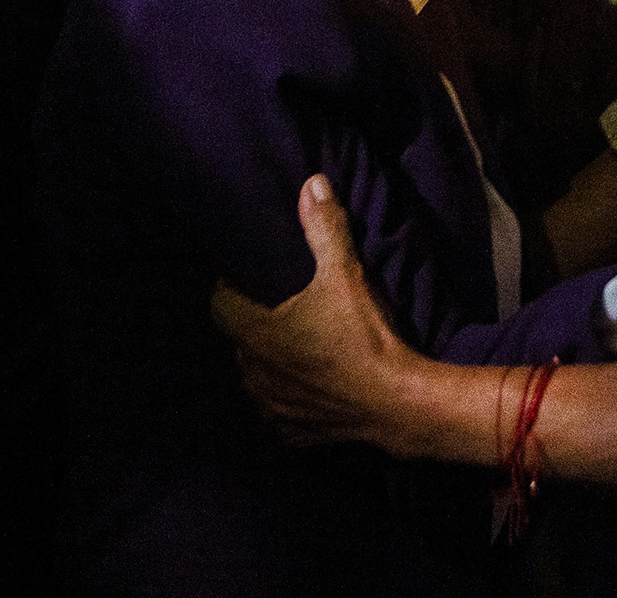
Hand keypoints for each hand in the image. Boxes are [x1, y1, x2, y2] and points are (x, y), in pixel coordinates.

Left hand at [211, 174, 422, 448]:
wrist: (395, 402)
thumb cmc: (364, 337)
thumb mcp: (345, 275)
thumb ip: (324, 228)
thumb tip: (311, 184)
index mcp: (256, 335)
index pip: (220, 305)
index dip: (231, 289)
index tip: (249, 278)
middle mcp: (253, 375)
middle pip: (240, 341)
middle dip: (255, 323)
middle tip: (281, 307)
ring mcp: (270, 409)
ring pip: (256, 379)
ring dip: (269, 363)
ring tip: (296, 345)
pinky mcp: (291, 433)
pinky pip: (276, 412)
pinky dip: (287, 398)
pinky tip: (309, 386)